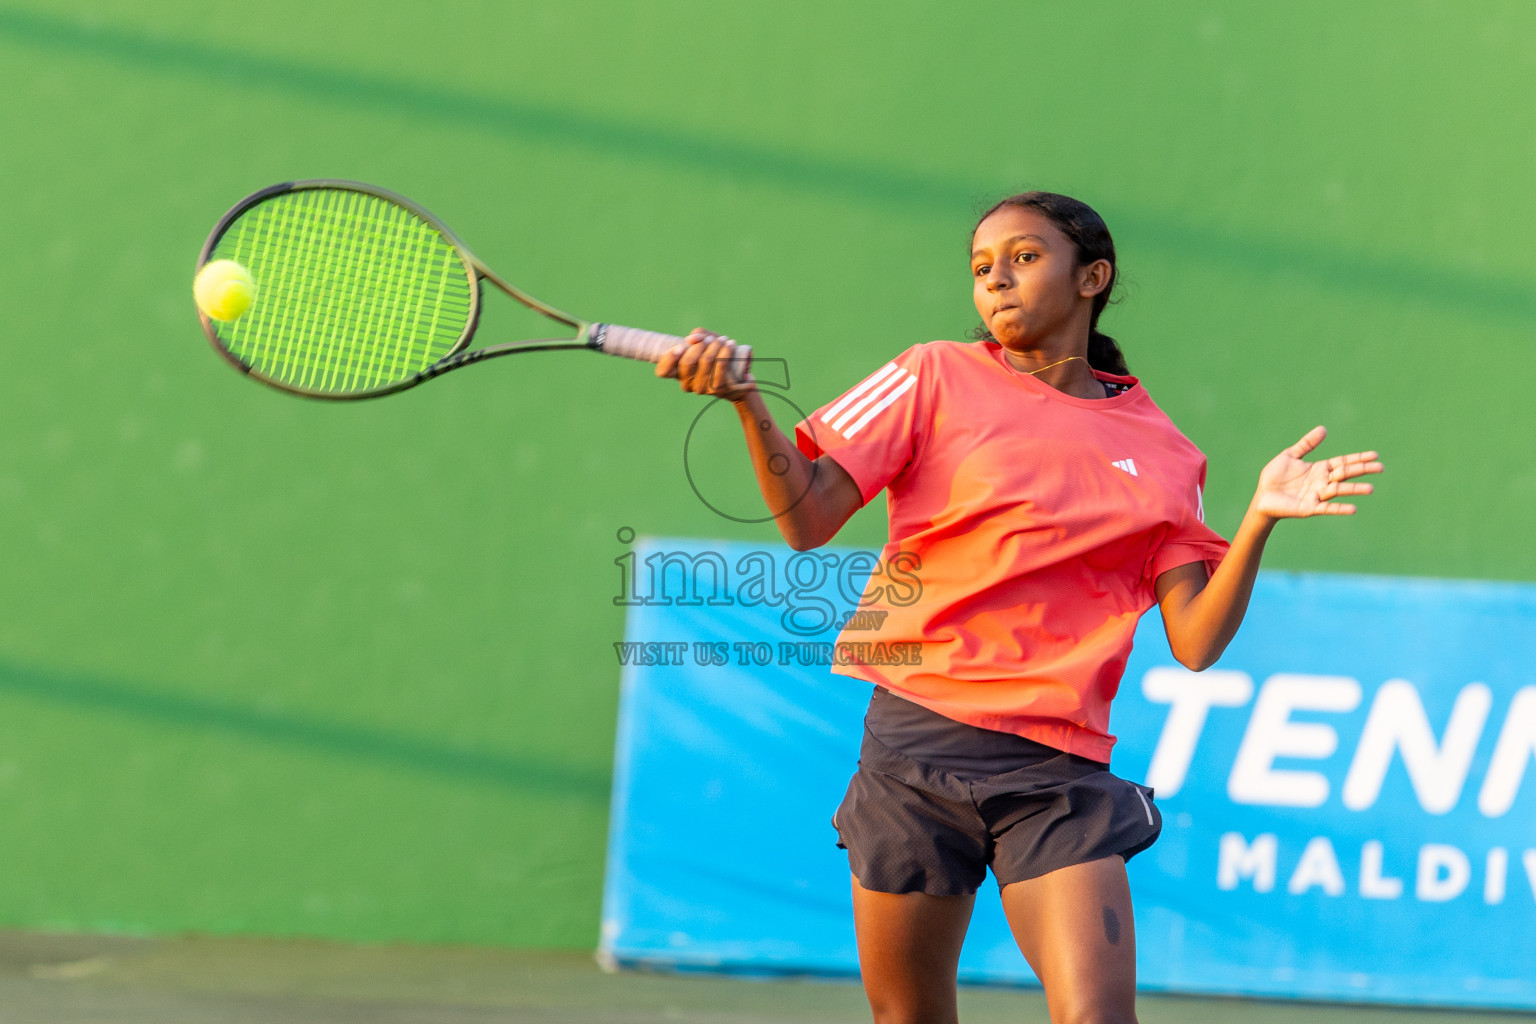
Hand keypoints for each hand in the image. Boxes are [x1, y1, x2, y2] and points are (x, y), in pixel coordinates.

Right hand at [654, 328, 755, 401]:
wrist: (735, 377)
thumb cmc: (714, 356)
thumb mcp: (704, 343)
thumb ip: (697, 336)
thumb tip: (692, 339)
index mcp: (677, 373)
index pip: (663, 371)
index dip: (669, 359)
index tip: (681, 346)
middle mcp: (686, 384)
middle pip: (687, 362)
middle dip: (700, 345)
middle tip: (710, 339)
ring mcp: (701, 388)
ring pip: (705, 361)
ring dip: (715, 345)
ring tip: (723, 340)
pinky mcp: (717, 389)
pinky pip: (720, 366)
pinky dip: (725, 352)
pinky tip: (730, 344)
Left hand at [1251, 426, 1382, 519]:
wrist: (1262, 497)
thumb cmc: (1274, 477)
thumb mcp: (1290, 456)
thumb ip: (1307, 444)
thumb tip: (1324, 429)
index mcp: (1319, 469)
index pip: (1343, 462)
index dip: (1358, 458)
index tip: (1375, 455)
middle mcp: (1322, 482)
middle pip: (1345, 474)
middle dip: (1362, 470)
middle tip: (1381, 468)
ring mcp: (1317, 495)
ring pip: (1339, 490)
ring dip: (1354, 489)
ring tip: (1370, 489)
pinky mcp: (1310, 508)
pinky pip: (1327, 508)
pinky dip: (1339, 508)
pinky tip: (1353, 508)